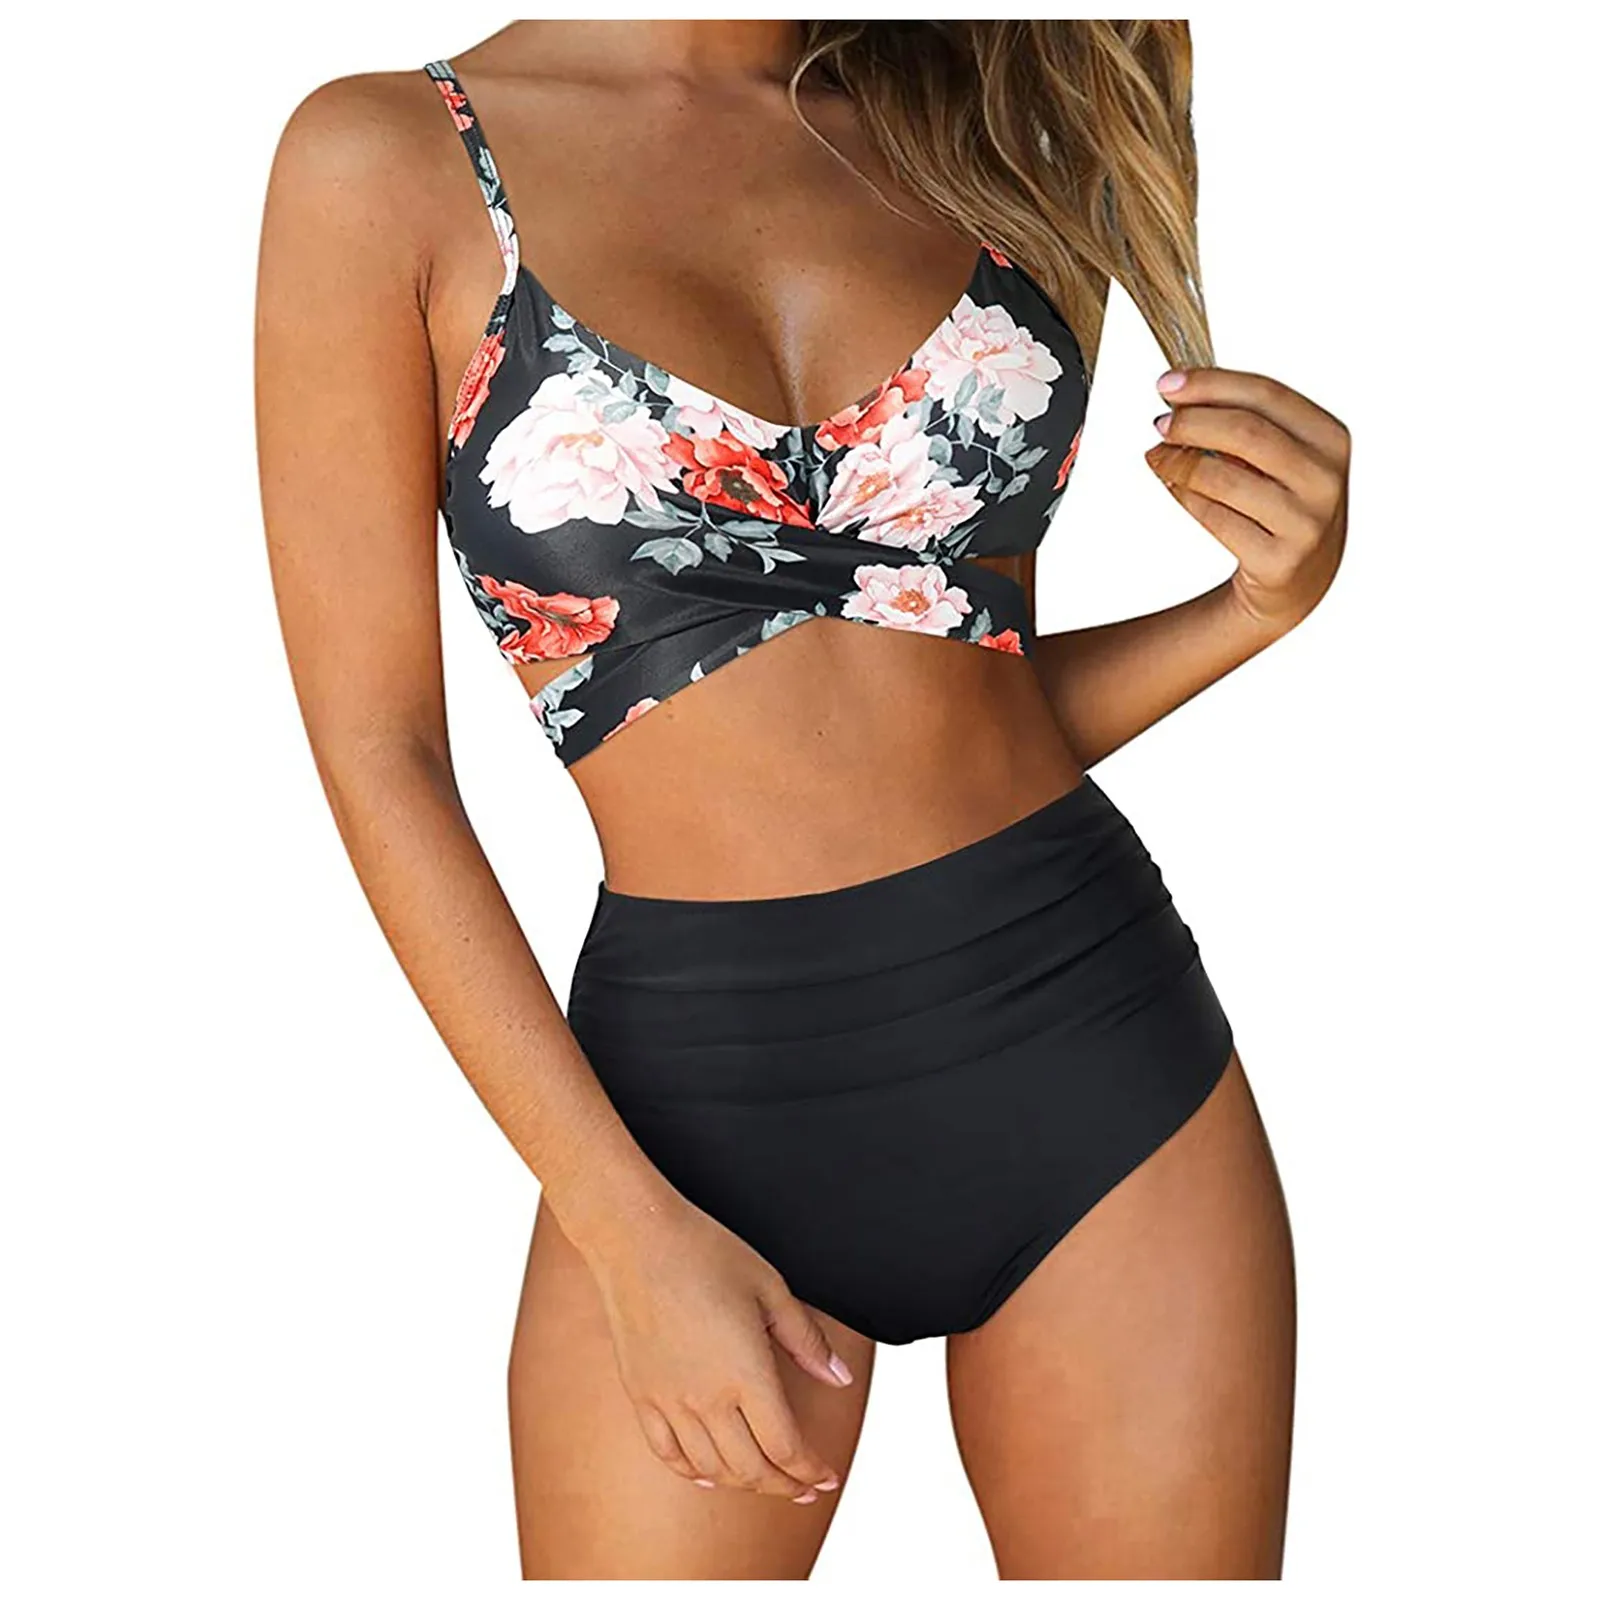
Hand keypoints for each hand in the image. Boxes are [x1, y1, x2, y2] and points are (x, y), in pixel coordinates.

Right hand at [582, 1190, 854, 1503]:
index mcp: (746, 1373)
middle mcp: (706, 1398)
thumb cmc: (705, 1252)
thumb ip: (807, 1340)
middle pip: (752, 1468)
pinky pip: (668, 1454)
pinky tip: (709, 1474)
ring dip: (745, 1482)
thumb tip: (840, 1378)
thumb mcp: (770, 1288)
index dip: (811, 1470)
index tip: (827, 1475)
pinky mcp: (641, 1395)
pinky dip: (694, 1473)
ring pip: (712, 1469)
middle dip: (785, 1485)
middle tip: (806, 1486)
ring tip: (767, 1478)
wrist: (635, 1236)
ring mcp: (669, 1401)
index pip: (786, 1447)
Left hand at [1145, 367, 1349, 635]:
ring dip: (1177, 462)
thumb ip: (1247, 422)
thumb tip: (1180, 392)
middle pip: (1245, 432)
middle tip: (1160, 423)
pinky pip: (1214, 518)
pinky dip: (1184, 497)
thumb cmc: (1283, 505)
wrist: (1300, 581)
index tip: (1167, 384)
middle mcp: (1325, 479)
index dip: (1211, 384)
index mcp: (1331, 439)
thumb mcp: (1284, 458)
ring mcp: (1305, 523)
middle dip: (1192, 422)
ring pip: (1222, 477)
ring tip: (1157, 457)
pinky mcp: (1277, 560)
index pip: (1266, 394)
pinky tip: (1173, 486)